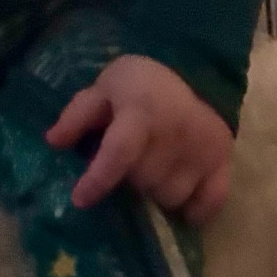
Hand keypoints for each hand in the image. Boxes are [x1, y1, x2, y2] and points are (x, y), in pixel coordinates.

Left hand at [46, 54, 233, 225]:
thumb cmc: (139, 84)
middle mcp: (176, 131)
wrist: (191, 67)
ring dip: (157, 192)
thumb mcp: (103, 88)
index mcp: (142, 111)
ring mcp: (202, 148)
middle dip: (130, 180)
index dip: (98, 179)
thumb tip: (53, 141)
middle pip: (144, 182)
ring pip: (171, 197)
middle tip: (128, 165)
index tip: (80, 198)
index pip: (120, 152)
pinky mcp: (222, 160)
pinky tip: (183, 196)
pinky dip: (195, 208)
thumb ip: (77, 115)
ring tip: (153, 171)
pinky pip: (210, 202)